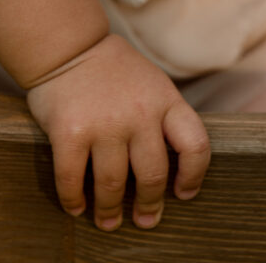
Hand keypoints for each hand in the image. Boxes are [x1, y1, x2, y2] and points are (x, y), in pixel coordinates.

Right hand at [25, 33, 210, 231]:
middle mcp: (140, 113)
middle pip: (153, 175)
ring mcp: (105, 123)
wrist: (70, 46)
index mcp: (166, 100)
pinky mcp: (71, 132)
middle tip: (144, 219)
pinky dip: (74, 200)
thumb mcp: (153, 84)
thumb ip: (163, 118)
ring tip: (107, 220)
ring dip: (109, 211)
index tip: (184, 193)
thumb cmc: (114, 71)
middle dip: (149, 204)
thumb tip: (171, 169)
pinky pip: (73, 180)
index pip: (195, 145)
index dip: (193, 176)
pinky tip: (76, 206)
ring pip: (113, 185)